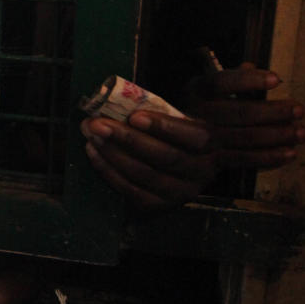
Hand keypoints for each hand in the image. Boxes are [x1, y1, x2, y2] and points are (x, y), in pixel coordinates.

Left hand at [81, 109, 217, 211]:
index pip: (194, 137)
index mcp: (212, 145)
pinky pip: (131, 190)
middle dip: (127, 139)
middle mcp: (201, 173)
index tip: (134, 116)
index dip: (164, 127)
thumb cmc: (176, 131)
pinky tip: (94, 153)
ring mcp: (180, 193)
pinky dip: (109, 171)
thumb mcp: (182, 115)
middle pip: (165, 157)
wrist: (184, 164)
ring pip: (145, 175)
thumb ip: (164, 108)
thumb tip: (124, 97)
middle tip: (98, 123)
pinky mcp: (159, 206)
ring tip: (92, 135)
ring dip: (113, 154)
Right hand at [184, 62, 304, 168]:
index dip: (250, 81)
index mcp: (196, 90)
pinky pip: (242, 160)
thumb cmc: (196, 108)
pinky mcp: (209, 162)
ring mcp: (201, 140)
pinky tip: (288, 154)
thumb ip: (230, 78)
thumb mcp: (205, 88)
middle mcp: (196, 114)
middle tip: (299, 110)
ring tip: (300, 132)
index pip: (222, 82)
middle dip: (273, 112)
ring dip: (276, 136)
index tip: (277, 80)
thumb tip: (251, 66)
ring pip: (243, 138)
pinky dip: (267, 158)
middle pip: (238, 112)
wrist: (166, 141)